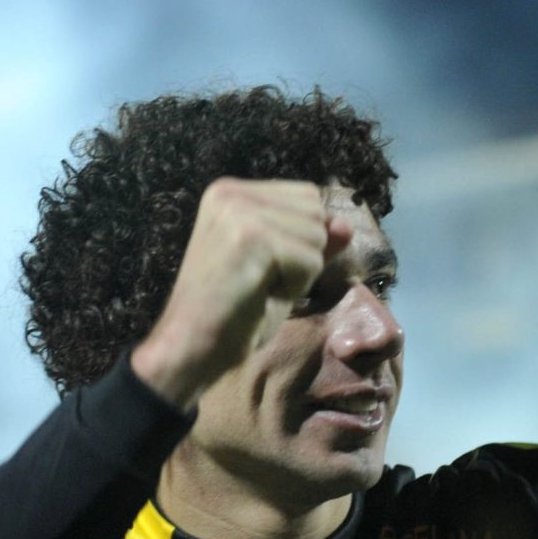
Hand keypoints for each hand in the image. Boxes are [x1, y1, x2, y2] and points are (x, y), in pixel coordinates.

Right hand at [131, 179, 352, 408]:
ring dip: (299, 273)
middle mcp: (230, 191)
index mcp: (231, 191)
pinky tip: (259, 295)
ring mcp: (238, 211)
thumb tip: (345, 223)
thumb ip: (313, 243)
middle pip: (316, 212)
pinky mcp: (250, 236)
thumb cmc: (234, 312)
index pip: (307, 196)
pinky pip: (310, 260)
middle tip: (261, 280)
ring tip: (258, 287)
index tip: (261, 266)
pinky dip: (295, 286)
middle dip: (303, 254)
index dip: (301, 240)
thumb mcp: (282, 270)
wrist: (192, 347)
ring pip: (316, 236)